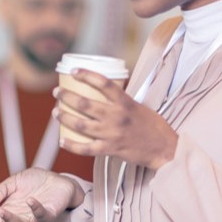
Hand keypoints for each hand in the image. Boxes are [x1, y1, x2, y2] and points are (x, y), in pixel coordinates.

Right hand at [0, 168, 83, 221]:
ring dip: (9, 220)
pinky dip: (35, 208)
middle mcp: (20, 220)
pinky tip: (29, 200)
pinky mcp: (48, 215)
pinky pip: (41, 214)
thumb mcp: (13, 183)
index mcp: (8, 213)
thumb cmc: (35, 183)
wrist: (59, 181)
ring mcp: (34, 219)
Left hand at [54, 70, 177, 168]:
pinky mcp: (110, 150)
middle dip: (66, 96)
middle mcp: (116, 117)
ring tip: (56, 112)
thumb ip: (121, 101)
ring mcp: (112, 134)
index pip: (103, 83)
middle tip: (57, 92)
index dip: (86, 75)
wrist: (164, 149)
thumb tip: (103, 94)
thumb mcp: (139, 106)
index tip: (74, 71)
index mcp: (125, 103)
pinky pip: (85, 148)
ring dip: (65, 117)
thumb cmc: (153, 126)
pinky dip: (71, 145)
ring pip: (80, 124)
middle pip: (85, 104)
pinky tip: (62, 140)